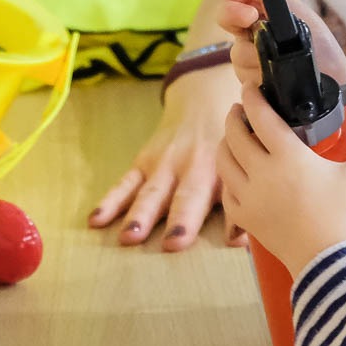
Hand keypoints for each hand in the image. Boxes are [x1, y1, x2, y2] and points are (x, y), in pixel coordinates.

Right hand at [88, 61, 246, 250]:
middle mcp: (194, 165)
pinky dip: (110, 201)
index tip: (231, 241)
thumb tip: (250, 241)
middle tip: (174, 244)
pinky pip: (125, 183)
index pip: (230, 195)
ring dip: (141, 215)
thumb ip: (243, 198)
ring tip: (130, 237)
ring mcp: (165, 163)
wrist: (203, 101)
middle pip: (188, 196)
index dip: (232, 218)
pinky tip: (96, 220)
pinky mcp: (143, 161)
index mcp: (224, 168)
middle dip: (181, 219)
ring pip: (152, 192)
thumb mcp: (242, 162)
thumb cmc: (229, 144)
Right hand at [217, 0, 345, 113]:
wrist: (332, 83)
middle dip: (233, 13)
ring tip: (279, 57)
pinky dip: (258, 71)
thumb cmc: (321, 48)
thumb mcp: (304, 18)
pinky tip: (271, 73)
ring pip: (236, 50)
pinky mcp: (248, 81)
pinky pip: (242, 73)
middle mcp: (252, 33)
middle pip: (227, 18)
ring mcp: (248, 57)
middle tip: (249, 15)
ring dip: (255, 51)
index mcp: (264, 13)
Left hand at [217, 84, 345, 278]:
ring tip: (234, 138)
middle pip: (235, 135)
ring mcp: (249, 196)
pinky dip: (228, 179)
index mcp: (288, 155)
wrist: (326, 261)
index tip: (250, 87)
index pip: (262, 117)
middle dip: (234, 117)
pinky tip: (236, 176)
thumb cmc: (342, 214)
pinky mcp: (245, 217)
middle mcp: (262, 171)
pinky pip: (226, 192)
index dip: (253, 98)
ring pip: (224, 162)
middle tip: (240, 109)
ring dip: (225, 145)